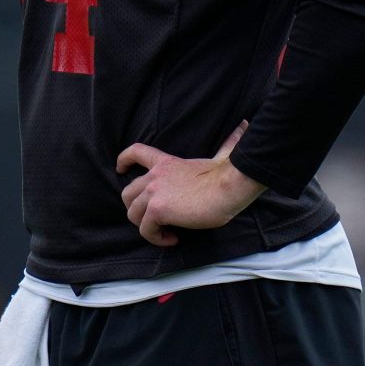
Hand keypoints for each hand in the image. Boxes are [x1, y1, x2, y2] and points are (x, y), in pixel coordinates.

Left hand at [114, 122, 265, 246]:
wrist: (229, 186)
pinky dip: (156, 238)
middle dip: (135, 208)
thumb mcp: (218, 156)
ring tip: (165, 232)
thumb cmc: (228, 175)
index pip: (137, 152)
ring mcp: (154, 192)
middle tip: (152, 219)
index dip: (124, 160)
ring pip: (133, 213)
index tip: (120, 168)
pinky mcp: (158, 209)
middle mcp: (155, 176)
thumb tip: (244, 126)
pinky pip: (146, 230)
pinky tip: (172, 239)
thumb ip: (223, 146)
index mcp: (167, 163)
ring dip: (146, 226)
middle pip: (127, 192)